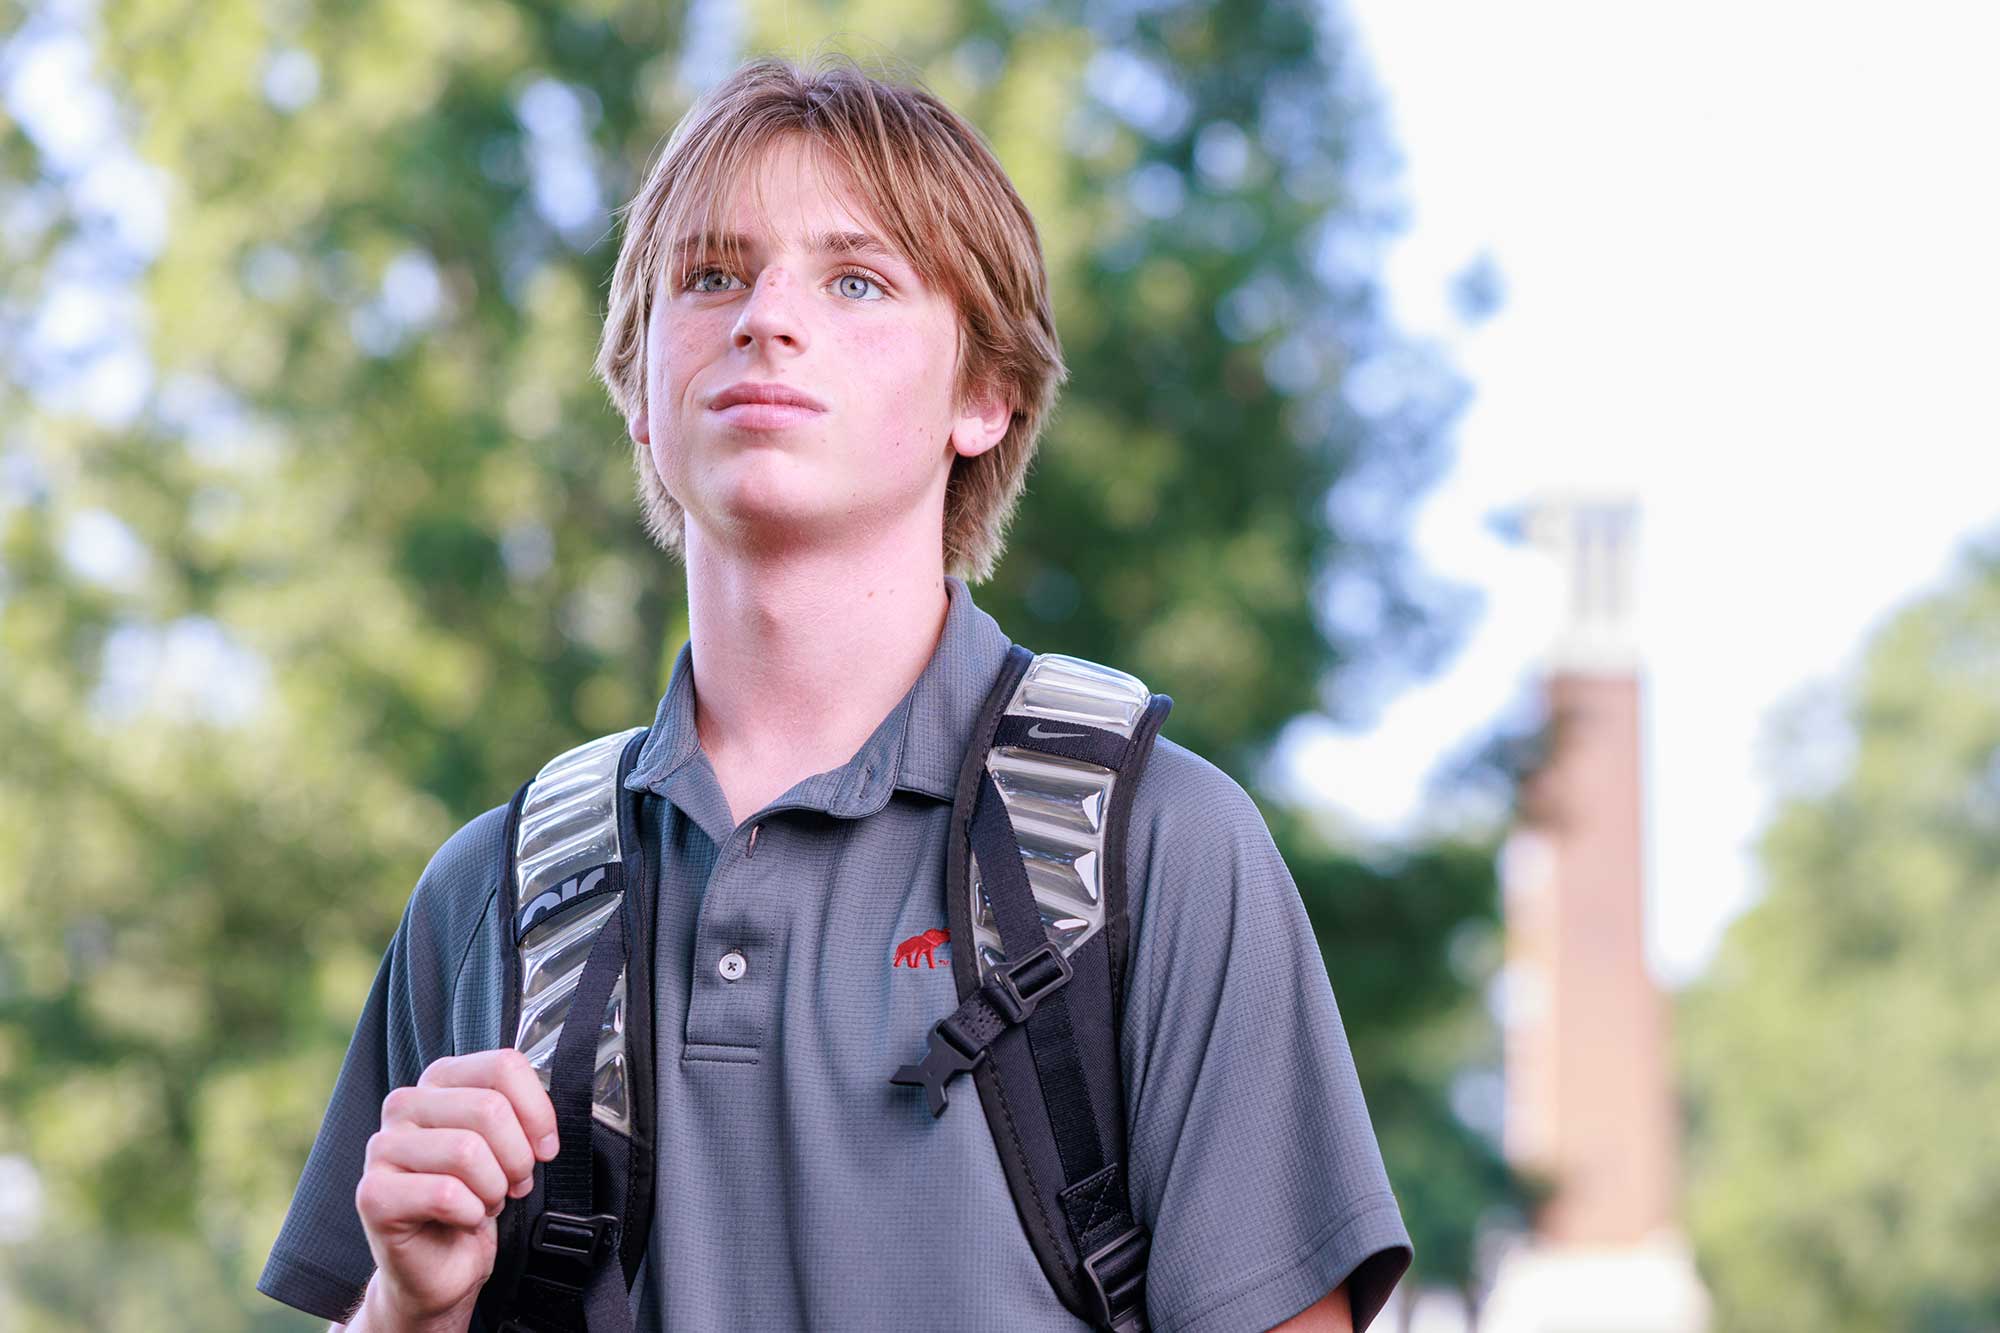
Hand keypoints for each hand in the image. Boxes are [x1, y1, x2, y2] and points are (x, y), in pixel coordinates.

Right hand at [353, 1048, 558, 1330]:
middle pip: (490, 1108)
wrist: (439, 1267)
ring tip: (485, 1201)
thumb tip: (548, 1119)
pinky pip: (445, 1194)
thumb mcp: (508, 1144)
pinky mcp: (373, 1194)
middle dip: (517, 1157)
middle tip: (512, 1183)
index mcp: (440, 1080)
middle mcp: (405, 1104)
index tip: (545, 1147)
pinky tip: (463, 1219)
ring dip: (493, 1188)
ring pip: (468, 1151)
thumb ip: (522, 1113)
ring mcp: (382, 1148)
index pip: (503, 1066)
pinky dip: (471, 1214)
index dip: (538, 1112)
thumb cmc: (475, 1199)